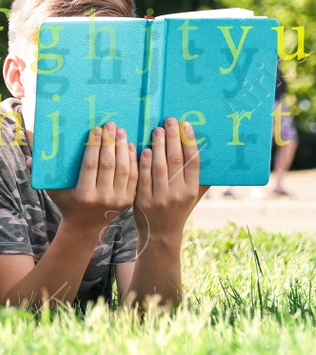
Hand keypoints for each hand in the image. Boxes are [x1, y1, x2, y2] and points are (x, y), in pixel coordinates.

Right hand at [48, 122, 137, 232]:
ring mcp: (118, 200)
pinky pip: (134, 176)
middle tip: (110, 125)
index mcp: (83, 195)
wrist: (85, 226)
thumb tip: (28, 147)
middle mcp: (103, 198)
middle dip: (110, 142)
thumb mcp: (52, 188)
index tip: (95, 130)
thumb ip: (41, 170)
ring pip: (124, 169)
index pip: (90, 165)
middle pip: (109, 165)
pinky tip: (130, 146)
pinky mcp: (129, 200)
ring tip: (121, 132)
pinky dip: (133, 160)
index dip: (94, 146)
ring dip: (123, 148)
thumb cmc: (66, 202)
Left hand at [134, 118, 206, 237]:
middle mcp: (178, 194)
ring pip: (159, 168)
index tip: (185, 125)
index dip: (189, 142)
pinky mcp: (142, 201)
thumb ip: (200, 178)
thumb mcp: (193, 196)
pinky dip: (143, 163)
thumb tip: (212, 154)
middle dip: (172, 139)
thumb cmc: (178, 210)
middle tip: (169, 121)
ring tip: (157, 130)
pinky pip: (143, 178)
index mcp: (192, 190)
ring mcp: (160, 198)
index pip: (193, 162)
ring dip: (157, 147)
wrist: (160, 234)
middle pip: (176, 161)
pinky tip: (143, 149)